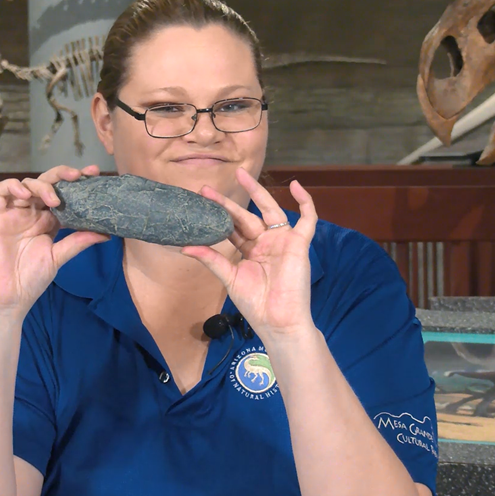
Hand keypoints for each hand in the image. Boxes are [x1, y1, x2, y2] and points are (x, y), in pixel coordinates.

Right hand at [0, 165, 108, 315]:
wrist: (6, 298)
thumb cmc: (30, 280)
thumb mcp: (59, 257)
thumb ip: (79, 242)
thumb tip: (107, 234)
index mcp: (47, 221)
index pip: (63, 195)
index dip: (76, 183)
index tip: (94, 174)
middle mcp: (30, 213)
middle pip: (46, 183)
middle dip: (62, 174)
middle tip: (79, 175)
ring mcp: (12, 213)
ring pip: (26, 184)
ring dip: (42, 185)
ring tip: (54, 199)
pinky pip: (0, 191)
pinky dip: (13, 186)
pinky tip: (25, 194)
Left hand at [181, 167, 317, 342]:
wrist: (278, 321)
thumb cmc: (255, 304)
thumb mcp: (229, 278)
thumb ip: (211, 260)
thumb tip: (185, 247)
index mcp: (250, 251)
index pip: (232, 227)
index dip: (218, 214)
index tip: (200, 202)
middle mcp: (266, 242)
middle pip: (246, 215)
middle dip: (228, 201)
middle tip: (206, 188)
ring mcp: (282, 241)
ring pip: (270, 209)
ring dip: (257, 191)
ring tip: (240, 174)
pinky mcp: (299, 244)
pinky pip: (308, 219)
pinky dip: (305, 201)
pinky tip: (295, 185)